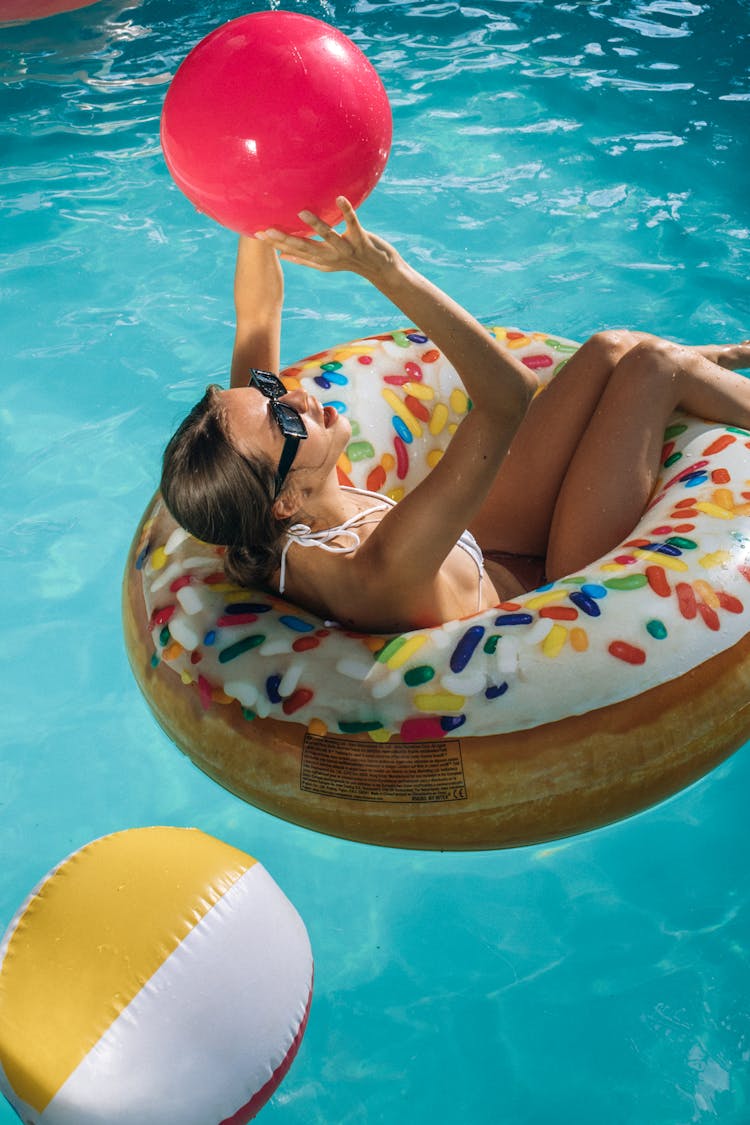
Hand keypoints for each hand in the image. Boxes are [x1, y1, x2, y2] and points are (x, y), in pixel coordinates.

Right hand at [257, 197, 399, 282]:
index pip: (295, 251)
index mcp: (321, 259)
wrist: (382, 270)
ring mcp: (347, 249)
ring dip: (316, 225)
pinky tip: (340, 198)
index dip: (277, 243)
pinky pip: (353, 224)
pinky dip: (347, 211)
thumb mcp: (328, 262)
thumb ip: (305, 258)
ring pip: (329, 236)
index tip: (258, 234)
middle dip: (286, 238)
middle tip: (268, 229)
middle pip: (306, 247)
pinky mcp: (362, 240)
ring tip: (302, 212)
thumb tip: (283, 254)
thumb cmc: (353, 261)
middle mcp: (332, 256)